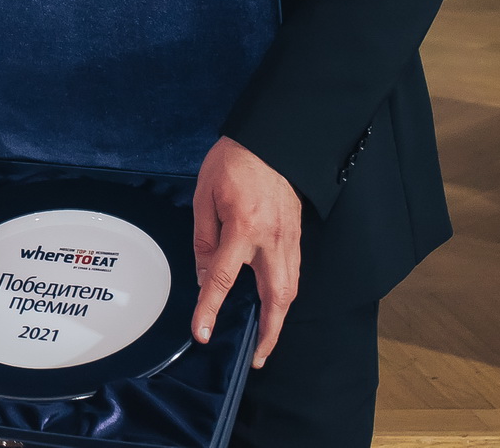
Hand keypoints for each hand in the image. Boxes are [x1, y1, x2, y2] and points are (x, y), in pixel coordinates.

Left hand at [192, 135, 301, 366]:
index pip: (222, 278)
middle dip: (269, 333)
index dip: (210, 309)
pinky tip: (273, 305)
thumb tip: (204, 274)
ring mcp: (289, 240)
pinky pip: (293, 274)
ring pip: (289, 289)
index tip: (202, 333)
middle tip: (257, 357)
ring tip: (266, 340)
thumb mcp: (204, 195)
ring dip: (279, 318)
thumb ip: (203, 238)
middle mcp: (272, 240)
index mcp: (243, 228)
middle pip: (275, 298)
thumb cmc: (232, 163)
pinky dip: (284, 296)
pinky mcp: (297, 237)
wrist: (271, 142)